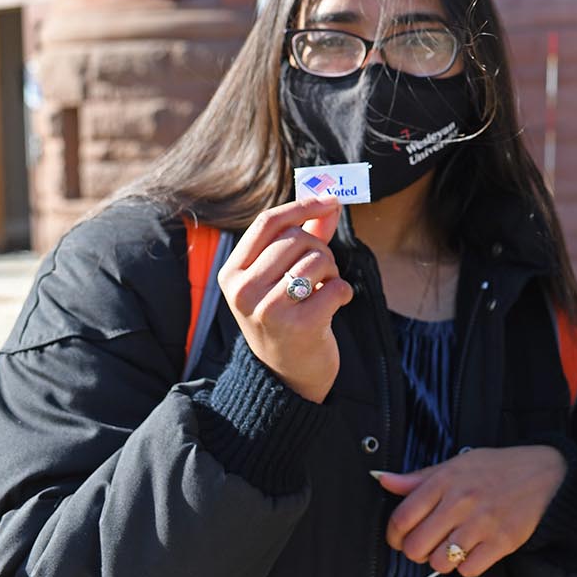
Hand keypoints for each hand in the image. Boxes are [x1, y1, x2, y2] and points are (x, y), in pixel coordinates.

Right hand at [218, 195, 352, 402]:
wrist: (288, 376)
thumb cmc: (287, 316)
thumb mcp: (284, 275)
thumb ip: (306, 235)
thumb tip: (330, 200)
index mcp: (232, 273)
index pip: (268, 222)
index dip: (302, 206)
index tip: (330, 200)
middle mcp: (243, 290)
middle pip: (296, 238)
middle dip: (321, 249)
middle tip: (322, 273)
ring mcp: (267, 309)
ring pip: (318, 259)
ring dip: (332, 272)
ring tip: (323, 291)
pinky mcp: (297, 326)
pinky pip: (336, 287)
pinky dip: (344, 293)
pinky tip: (333, 307)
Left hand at [376, 445, 567, 576]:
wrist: (547, 474)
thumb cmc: (498, 468)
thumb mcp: (458, 464)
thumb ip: (419, 477)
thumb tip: (383, 479)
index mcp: (446, 480)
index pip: (401, 519)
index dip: (395, 536)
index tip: (402, 538)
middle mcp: (461, 501)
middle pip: (416, 547)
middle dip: (418, 552)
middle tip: (429, 545)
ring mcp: (482, 522)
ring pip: (440, 562)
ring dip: (443, 560)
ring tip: (453, 547)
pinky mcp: (502, 541)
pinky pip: (468, 569)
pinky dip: (467, 565)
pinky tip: (474, 550)